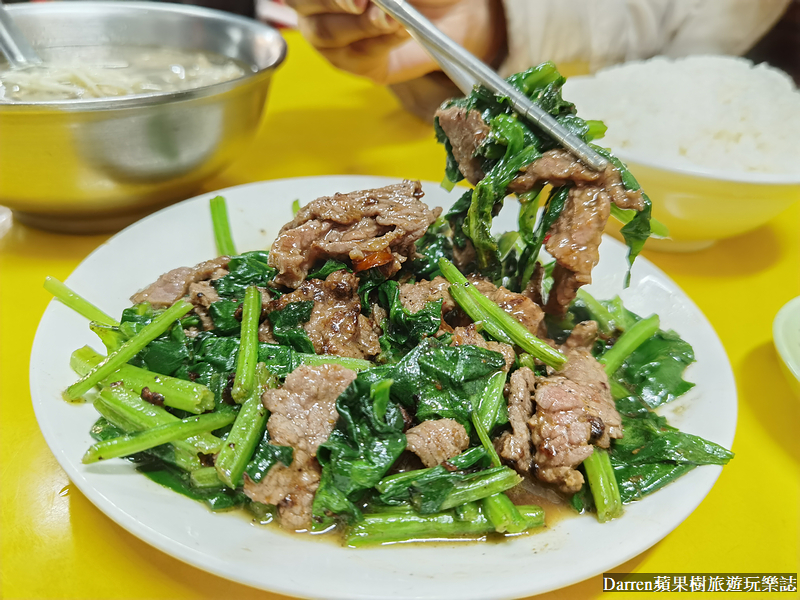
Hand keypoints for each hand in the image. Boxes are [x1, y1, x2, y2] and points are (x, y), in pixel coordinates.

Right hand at [285, 0, 505, 83]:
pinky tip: (401, 31)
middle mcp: (319, 9)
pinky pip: (358, 57)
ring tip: (393, 19)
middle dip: (333, 3)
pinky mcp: (356, 65)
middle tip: (364, 3)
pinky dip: (381, 43)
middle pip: (304, 6)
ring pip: (327, 34)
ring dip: (361, 25)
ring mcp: (334, 41)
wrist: (452, 10)